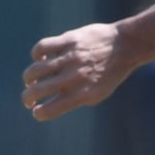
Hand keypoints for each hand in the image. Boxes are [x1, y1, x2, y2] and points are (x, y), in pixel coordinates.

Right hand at [21, 23, 135, 120]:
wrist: (126, 46)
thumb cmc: (111, 72)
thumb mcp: (98, 93)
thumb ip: (76, 99)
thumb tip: (50, 103)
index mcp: (82, 95)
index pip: (50, 110)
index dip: (39, 113)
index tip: (37, 110)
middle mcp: (74, 78)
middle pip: (37, 91)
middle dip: (27, 98)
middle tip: (29, 99)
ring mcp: (70, 58)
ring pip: (35, 70)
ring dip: (29, 78)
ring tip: (31, 80)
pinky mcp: (68, 41)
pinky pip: (42, 48)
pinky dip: (36, 55)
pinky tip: (41, 58)